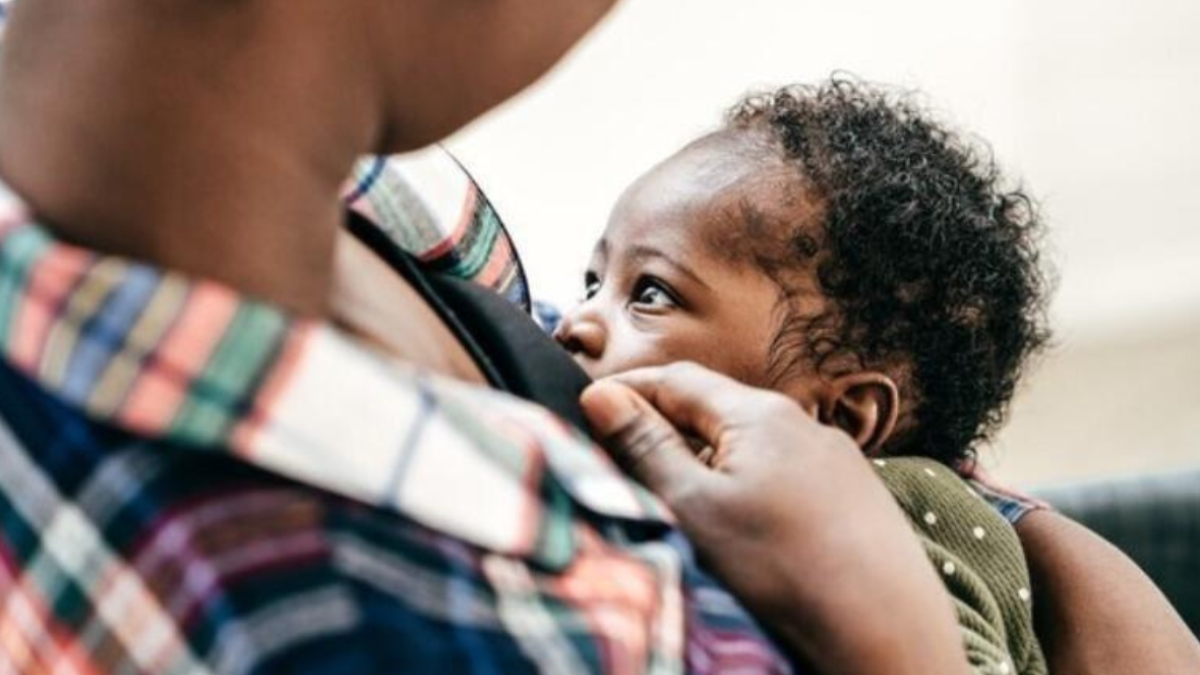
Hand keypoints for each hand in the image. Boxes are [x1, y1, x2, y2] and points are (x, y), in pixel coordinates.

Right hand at [581, 362, 968, 674]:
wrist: (887, 631)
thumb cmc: (783, 566)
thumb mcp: (694, 506)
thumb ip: (646, 446)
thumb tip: (601, 395)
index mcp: (758, 413)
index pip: (676, 379)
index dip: (628, 390)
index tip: (588, 406)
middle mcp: (802, 423)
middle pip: (715, 410)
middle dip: (665, 427)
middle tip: (619, 455)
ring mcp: (836, 460)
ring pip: (752, 447)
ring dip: (708, 460)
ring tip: (676, 497)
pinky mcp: (855, 498)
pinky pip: (786, 476)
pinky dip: (748, 487)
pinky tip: (743, 525)